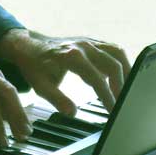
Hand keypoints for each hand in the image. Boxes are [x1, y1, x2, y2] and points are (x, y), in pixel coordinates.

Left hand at [0, 29, 130, 115]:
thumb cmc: (34, 66)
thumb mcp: (40, 85)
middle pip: (113, 64)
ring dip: (126, 72)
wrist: (28, 46)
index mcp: (71, 56)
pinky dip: (120, 63)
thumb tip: (72, 113)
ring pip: (117, 54)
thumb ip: (56, 99)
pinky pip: (113, 49)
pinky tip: (121, 78)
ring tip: (127, 92)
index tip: (114, 111)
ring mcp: (89, 41)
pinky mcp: (92, 41)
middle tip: (124, 105)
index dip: (107, 97)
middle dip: (121, 86)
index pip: (97, 79)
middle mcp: (83, 45)